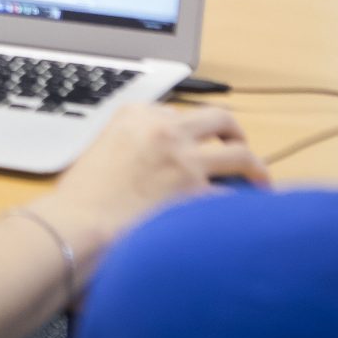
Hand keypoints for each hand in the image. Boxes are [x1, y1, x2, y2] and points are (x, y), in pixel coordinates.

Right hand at [42, 103, 265, 254]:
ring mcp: (184, 160)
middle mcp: (164, 130)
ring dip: (256, 168)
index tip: (195, 140)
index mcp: (135, 114)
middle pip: (219, 119)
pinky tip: (247, 215)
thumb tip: (149, 158)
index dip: (190, 128)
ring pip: (241, 155)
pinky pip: (235, 198)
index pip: (178, 112)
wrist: (77, 225)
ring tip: (261, 179)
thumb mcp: (98, 150)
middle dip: (234, 132)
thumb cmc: (79, 197)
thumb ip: (128, 142)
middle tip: (239, 145)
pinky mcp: (197, 194)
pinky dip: (244, 207)